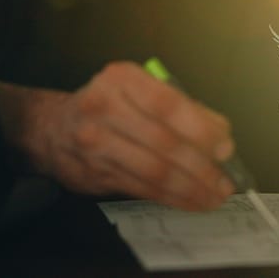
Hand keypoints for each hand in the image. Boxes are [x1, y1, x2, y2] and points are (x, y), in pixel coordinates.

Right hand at [0, 62, 235, 209]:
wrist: (52, 127)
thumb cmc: (108, 106)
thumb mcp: (138, 90)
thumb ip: (179, 107)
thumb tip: (220, 132)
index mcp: (121, 79)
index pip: (166, 104)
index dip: (199, 127)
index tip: (225, 146)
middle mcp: (104, 107)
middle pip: (162, 141)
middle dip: (201, 165)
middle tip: (225, 179)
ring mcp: (96, 142)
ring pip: (153, 170)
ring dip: (190, 187)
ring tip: (214, 194)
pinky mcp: (94, 172)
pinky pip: (142, 188)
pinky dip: (172, 197)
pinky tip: (191, 200)